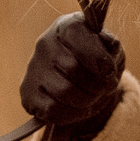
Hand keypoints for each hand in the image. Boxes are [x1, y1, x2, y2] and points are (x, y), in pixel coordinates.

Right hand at [19, 12, 125, 127]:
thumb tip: (108, 48)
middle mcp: (45, 43)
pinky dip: (72, 114)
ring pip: (64, 92)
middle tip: (105, 87)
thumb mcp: (109, 48)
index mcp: (67, 26)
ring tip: (93, 96)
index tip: (110, 71)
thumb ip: (111, 46)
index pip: (80, 40)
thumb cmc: (96, 59)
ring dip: (87, 100)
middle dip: (97, 84)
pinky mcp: (28, 93)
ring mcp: (33, 69)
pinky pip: (53, 110)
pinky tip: (77, 106)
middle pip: (74, 69)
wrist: (78, 78)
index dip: (100, 60)